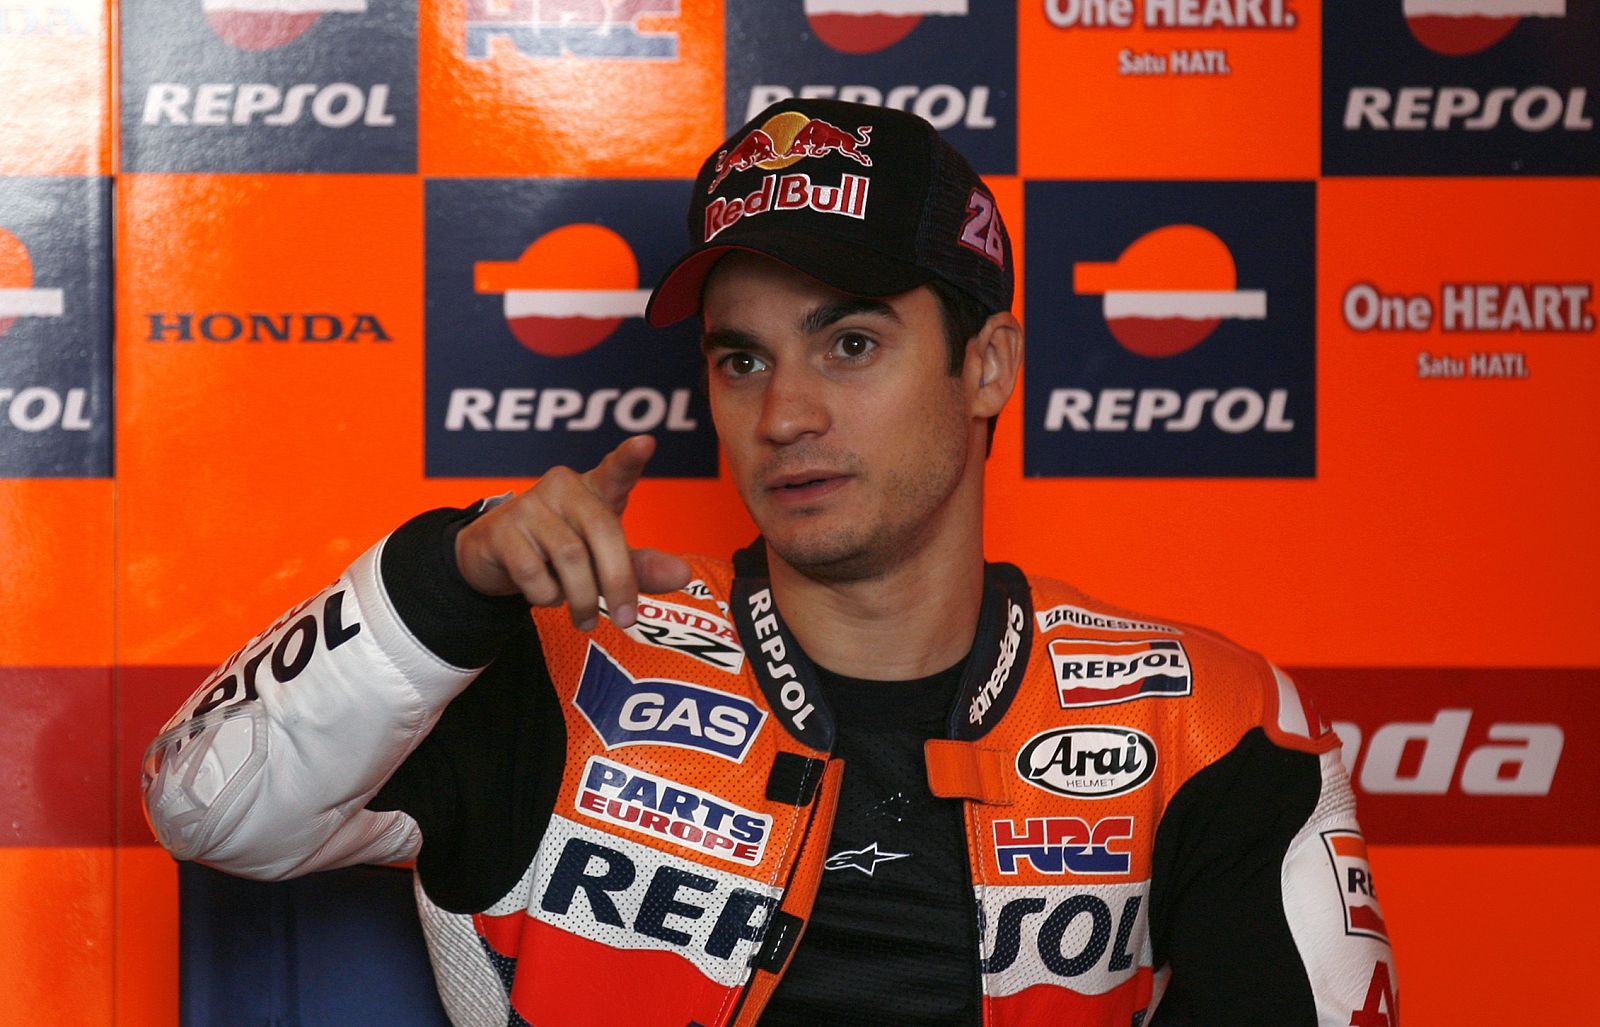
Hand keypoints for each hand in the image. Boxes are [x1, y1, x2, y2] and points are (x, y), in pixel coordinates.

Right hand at [453, 435, 692, 629]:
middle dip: (619, 581)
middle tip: (625, 619)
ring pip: (570, 557)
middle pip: (603, 531)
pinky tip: (547, 596)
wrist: (495, 560)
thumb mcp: (604, 560)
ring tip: (584, 618)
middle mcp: (563, 488)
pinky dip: (547, 596)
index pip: (616, 470)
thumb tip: (683, 575)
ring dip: (582, 598)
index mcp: (595, 490)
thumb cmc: (560, 553)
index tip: (646, 443)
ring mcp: (529, 506)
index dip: (629, 458)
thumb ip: (642, 567)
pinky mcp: (501, 531)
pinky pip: (534, 572)